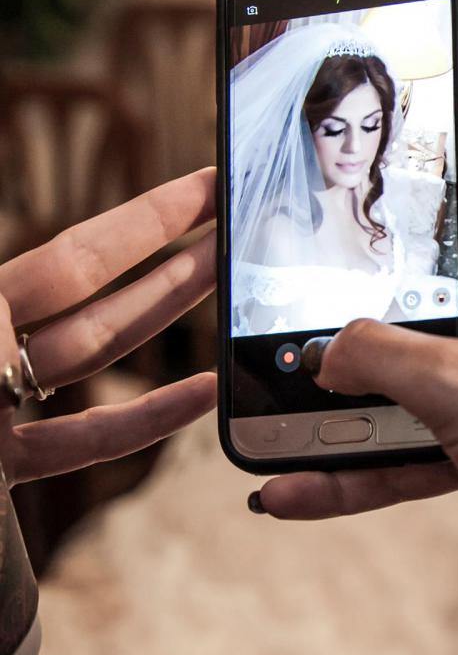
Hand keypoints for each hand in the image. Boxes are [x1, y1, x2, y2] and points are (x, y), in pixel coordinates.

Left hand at [0, 169, 216, 487]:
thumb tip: (23, 296)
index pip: (75, 255)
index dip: (147, 219)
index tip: (206, 186)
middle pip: (99, 294)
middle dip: (172, 257)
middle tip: (238, 227)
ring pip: (97, 357)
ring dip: (168, 324)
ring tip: (232, 291)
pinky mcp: (2, 467)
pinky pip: (84, 439)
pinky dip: (145, 419)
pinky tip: (201, 396)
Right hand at [256, 136, 457, 654]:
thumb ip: (379, 357)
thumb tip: (323, 354)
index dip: (438, 141)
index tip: (379, 127)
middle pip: (425, 279)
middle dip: (356, 288)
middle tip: (283, 283)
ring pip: (411, 372)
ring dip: (344, 397)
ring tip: (269, 410)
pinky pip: (416, 441)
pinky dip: (361, 464)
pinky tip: (296, 487)